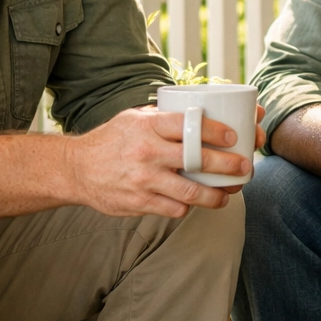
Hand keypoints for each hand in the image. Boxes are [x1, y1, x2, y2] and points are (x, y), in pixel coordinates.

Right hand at [62, 105, 261, 217]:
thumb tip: (204, 111)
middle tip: (244, 167)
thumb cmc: (112, 139)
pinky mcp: (139, 203)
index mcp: (149, 127)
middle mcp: (148, 153)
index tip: (234, 135)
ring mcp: (144, 180)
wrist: (76, 169)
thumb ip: (165, 117)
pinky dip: (189, 208)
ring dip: (216, 196)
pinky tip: (195, 203)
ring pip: (191, 193)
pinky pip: (174, 209)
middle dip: (228, 165)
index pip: (190, 126)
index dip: (217, 131)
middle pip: (198, 160)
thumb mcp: (135, 118)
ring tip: (228, 194)